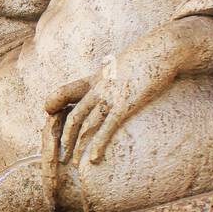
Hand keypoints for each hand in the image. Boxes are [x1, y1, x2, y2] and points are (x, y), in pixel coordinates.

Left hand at [43, 31, 184, 165]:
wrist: (163, 49)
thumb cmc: (147, 57)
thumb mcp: (122, 64)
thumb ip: (112, 75)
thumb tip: (114, 81)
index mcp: (96, 78)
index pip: (66, 91)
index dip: (54, 103)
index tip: (49, 115)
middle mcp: (98, 87)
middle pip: (73, 115)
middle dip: (64, 138)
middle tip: (60, 155)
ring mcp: (109, 96)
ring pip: (85, 125)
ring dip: (77, 146)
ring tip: (72, 162)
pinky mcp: (124, 104)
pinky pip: (106, 128)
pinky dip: (97, 145)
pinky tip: (93, 159)